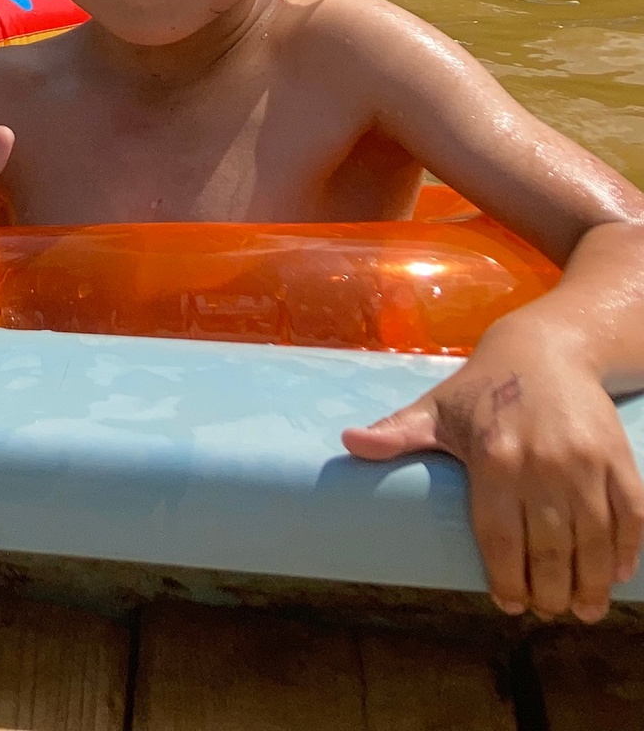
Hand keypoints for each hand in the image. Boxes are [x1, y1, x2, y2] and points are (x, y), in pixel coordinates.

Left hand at [343, 323, 643, 620]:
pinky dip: (628, 551)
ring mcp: (585, 463)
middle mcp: (542, 464)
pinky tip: (617, 576)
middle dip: (551, 590)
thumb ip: (397, 433)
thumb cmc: (483, 388)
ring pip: (595, 539)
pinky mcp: (618, 459)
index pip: (500, 537)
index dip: (507, 578)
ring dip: (591, 583)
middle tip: (548, 611)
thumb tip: (348, 442)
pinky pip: (631, 515)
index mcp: (493, 457)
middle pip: (550, 548)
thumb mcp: (436, 408)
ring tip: (582, 609)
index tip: (509, 603)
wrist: (548, 350)